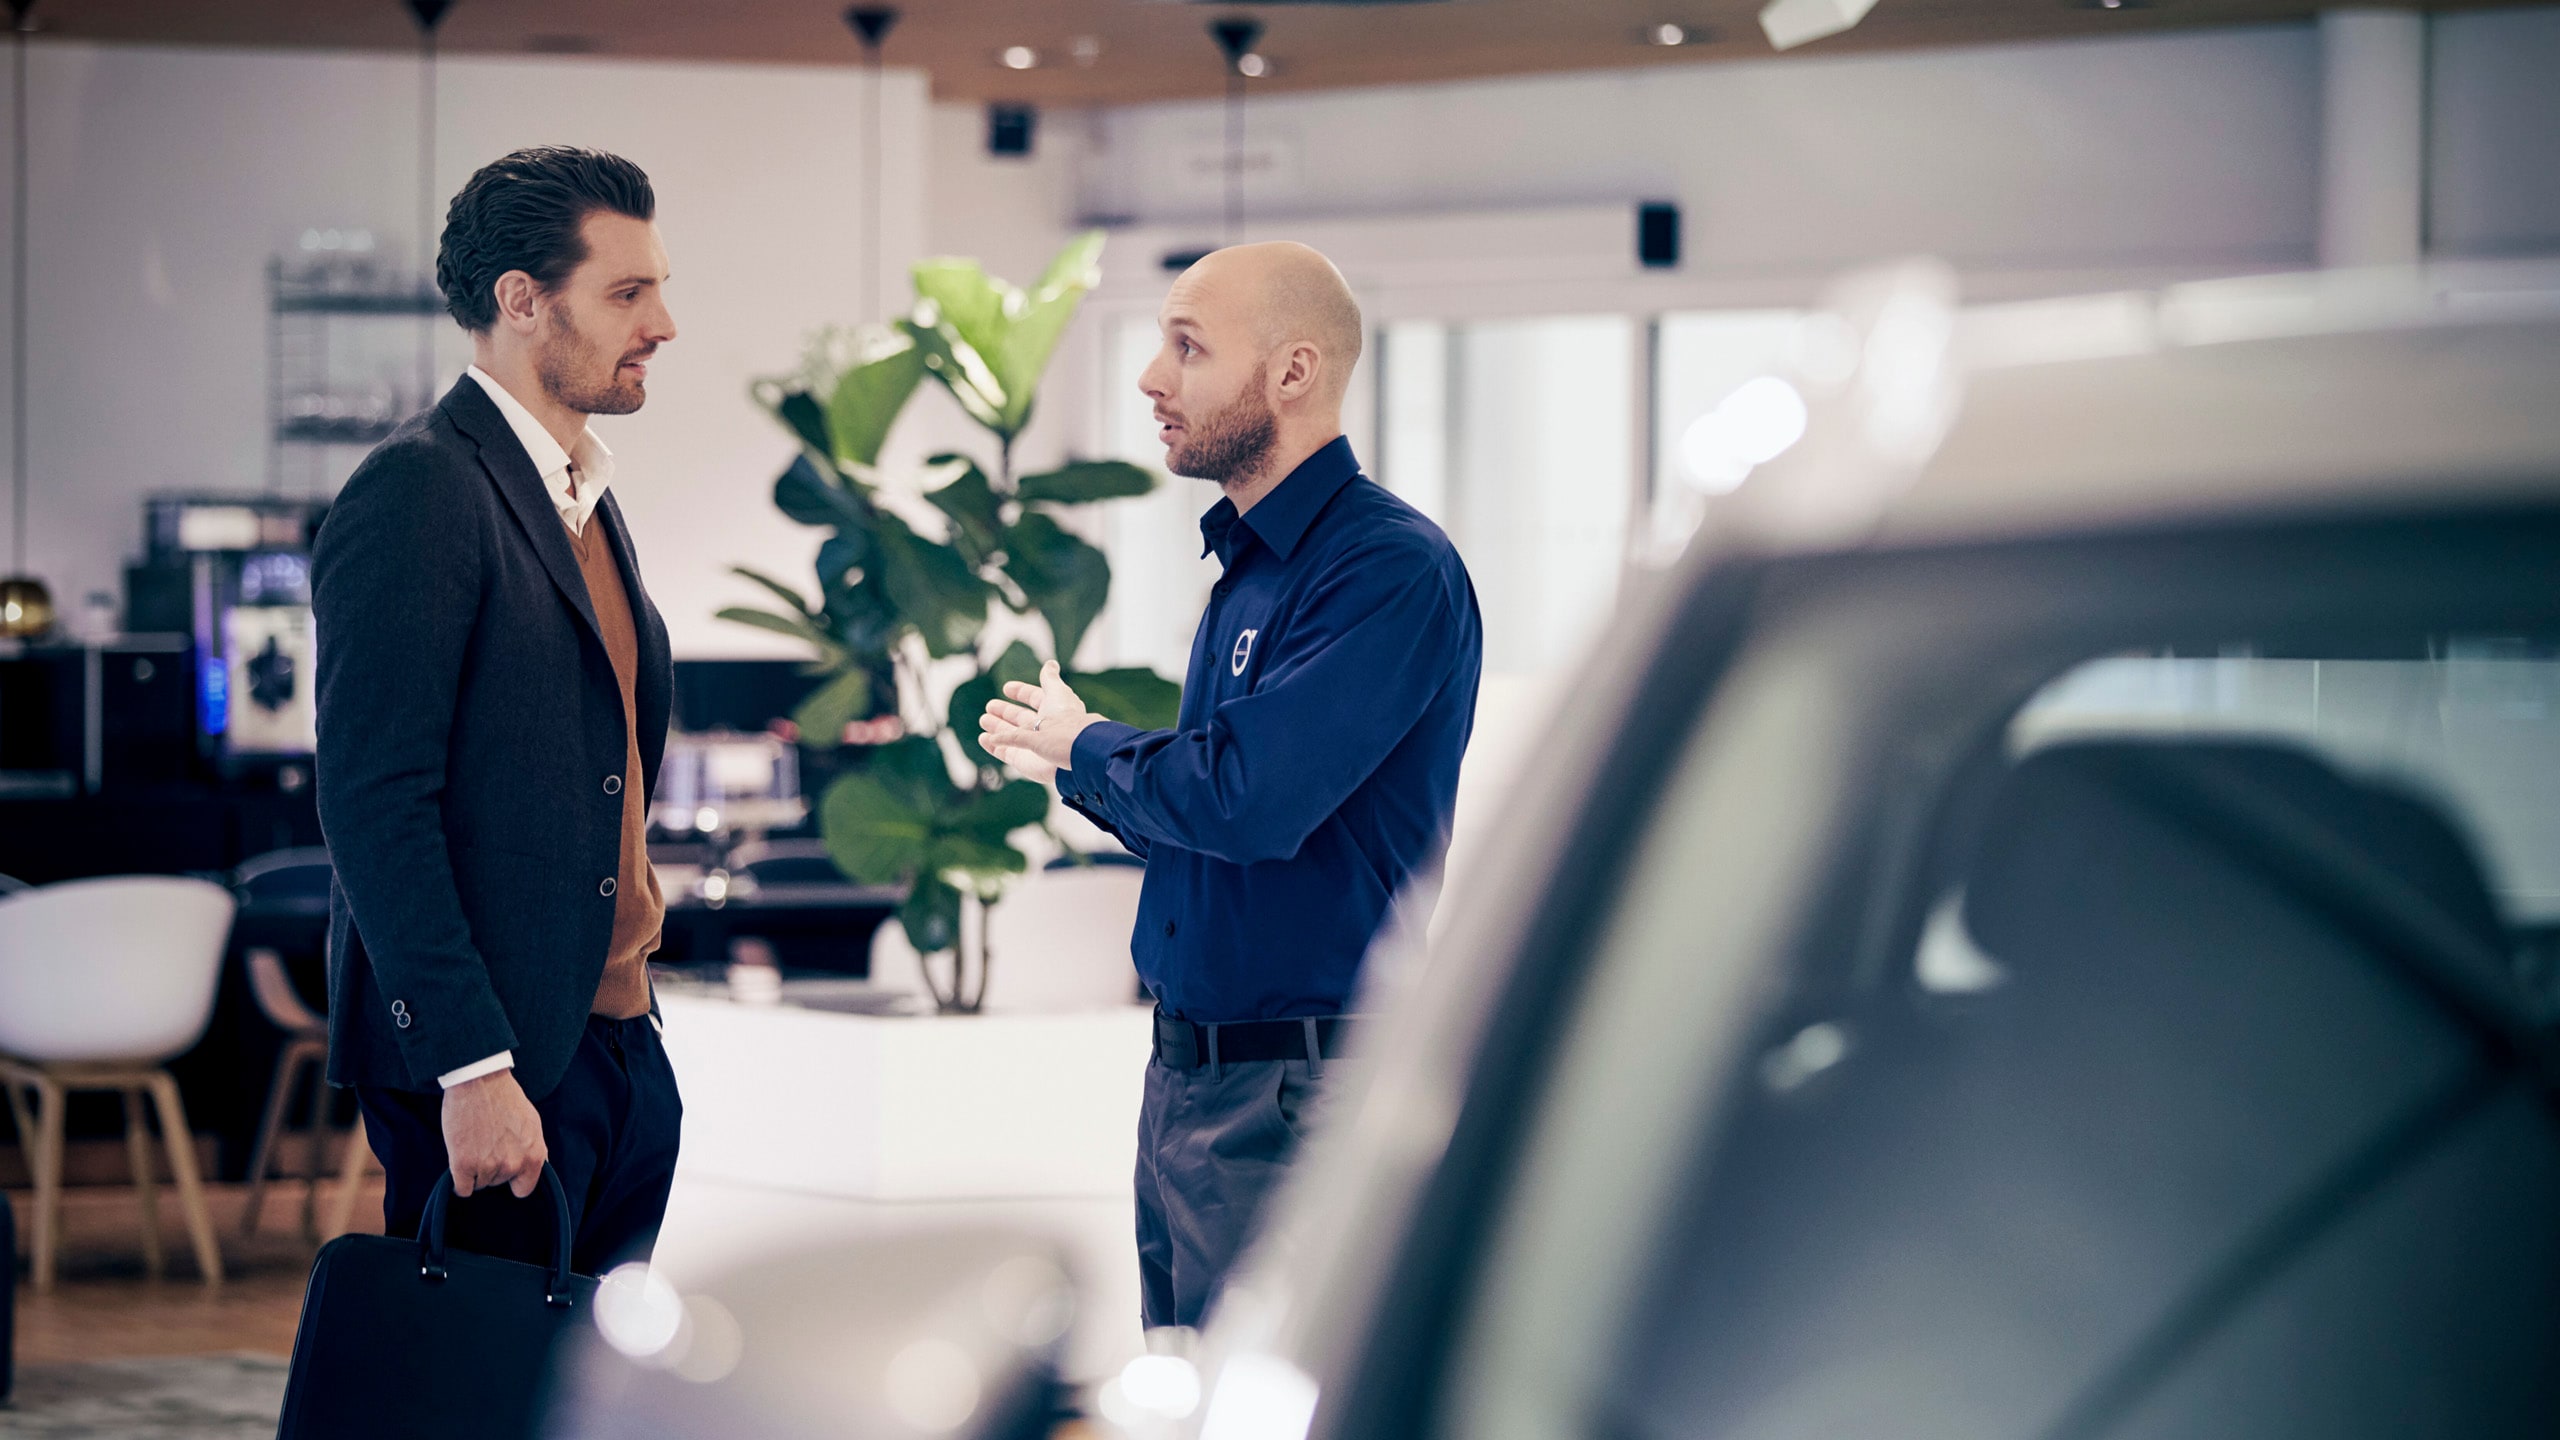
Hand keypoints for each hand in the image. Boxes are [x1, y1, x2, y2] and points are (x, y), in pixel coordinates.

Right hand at [440, 1069, 547, 1198]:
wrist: (479, 1082)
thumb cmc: (505, 1098)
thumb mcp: (532, 1122)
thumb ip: (534, 1147)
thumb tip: (536, 1164)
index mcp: (533, 1155)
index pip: (524, 1189)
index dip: (513, 1181)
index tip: (506, 1172)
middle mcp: (513, 1164)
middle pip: (498, 1183)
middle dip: (492, 1168)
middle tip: (487, 1144)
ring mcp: (488, 1166)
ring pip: (479, 1184)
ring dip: (475, 1171)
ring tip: (474, 1144)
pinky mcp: (463, 1165)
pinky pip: (461, 1189)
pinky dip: (459, 1180)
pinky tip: (460, 1161)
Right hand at [979, 661, 1097, 784]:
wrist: (1070, 750)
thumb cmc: (1066, 719)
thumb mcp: (1057, 692)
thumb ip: (1050, 678)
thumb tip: (1051, 663)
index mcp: (1053, 710)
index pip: (1035, 698)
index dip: (1021, 692)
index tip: (1006, 687)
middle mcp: (1044, 728)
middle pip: (1020, 718)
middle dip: (1005, 711)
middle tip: (989, 706)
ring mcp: (1034, 745)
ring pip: (1011, 735)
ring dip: (996, 727)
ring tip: (983, 720)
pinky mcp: (1025, 761)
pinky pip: (1006, 752)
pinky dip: (994, 745)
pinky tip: (984, 738)